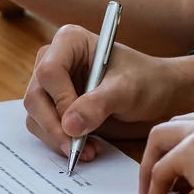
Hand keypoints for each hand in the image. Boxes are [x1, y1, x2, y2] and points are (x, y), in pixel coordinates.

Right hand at [23, 25, 193, 161]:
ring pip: (35, 114)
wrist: (158, 94)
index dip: (60, 101)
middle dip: (54, 126)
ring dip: (57, 138)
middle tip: (75, 149)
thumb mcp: (127, 90)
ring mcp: (51, 84)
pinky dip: (59, 141)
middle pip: (36, 96)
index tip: (77, 126)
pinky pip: (43, 126)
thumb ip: (98, 104)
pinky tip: (85, 147)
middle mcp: (53, 59)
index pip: (49, 72)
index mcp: (69, 42)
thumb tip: (69, 126)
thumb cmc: (147, 81)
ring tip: (87, 151)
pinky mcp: (53, 105)